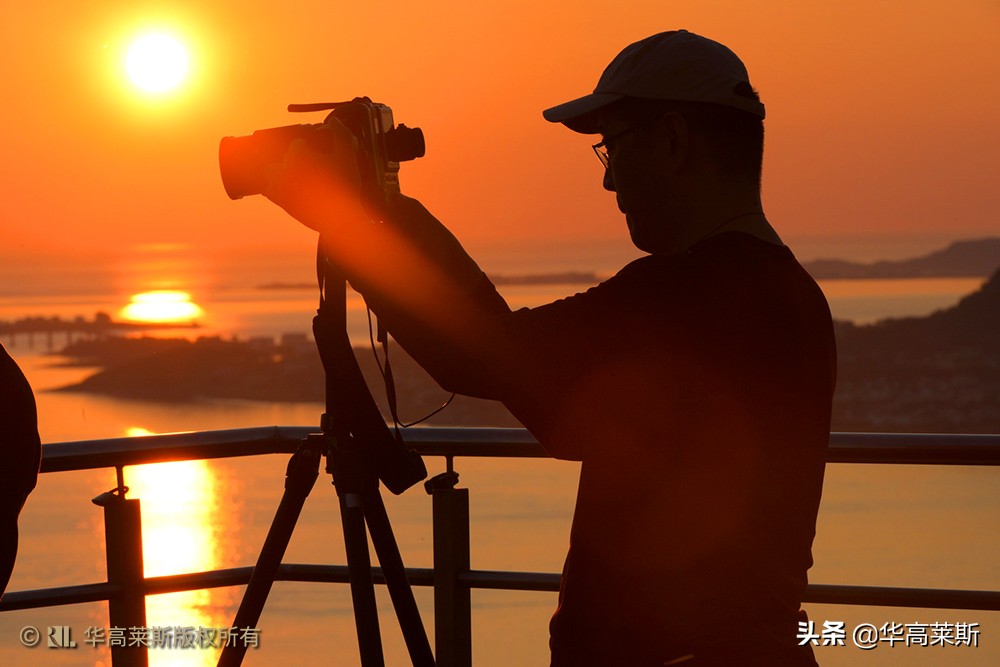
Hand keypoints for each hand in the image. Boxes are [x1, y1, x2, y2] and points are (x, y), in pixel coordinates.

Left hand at [263, 119, 368, 233]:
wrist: (340, 218)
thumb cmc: (346, 186)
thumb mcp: (348, 157)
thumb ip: (341, 135)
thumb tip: (334, 121)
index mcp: (299, 155)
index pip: (297, 145)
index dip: (306, 148)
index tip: (315, 155)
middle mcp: (285, 168)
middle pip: (282, 157)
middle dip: (291, 159)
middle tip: (306, 167)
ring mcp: (281, 185)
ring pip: (270, 171)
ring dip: (277, 170)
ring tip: (291, 175)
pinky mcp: (280, 201)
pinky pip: (268, 189)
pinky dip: (274, 187)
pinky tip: (284, 188)